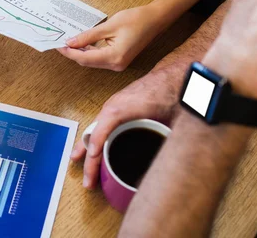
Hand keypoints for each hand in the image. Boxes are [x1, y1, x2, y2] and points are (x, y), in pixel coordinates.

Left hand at [58, 5, 164, 70]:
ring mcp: (118, 64)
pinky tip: (81, 43)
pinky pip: (99, 58)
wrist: (154, 19)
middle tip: (59, 42)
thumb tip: (71, 42)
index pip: (85, 58)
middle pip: (87, 61)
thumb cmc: (135, 19)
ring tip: (67, 42)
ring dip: (80, 52)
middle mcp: (116, 64)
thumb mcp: (109, 26)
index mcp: (114, 57)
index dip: (69, 52)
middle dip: (72, 53)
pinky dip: (89, 51)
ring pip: (92, 61)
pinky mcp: (119, 59)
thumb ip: (88, 36)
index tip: (58, 46)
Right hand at [71, 68, 179, 188]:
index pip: (101, 132)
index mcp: (120, 110)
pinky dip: (93, 142)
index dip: (95, 150)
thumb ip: (166, 139)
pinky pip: (99, 128)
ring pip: (94, 132)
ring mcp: (112, 108)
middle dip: (89, 161)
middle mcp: (111, 108)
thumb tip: (166, 163)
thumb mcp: (169, 119)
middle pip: (93, 136)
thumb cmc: (168, 93)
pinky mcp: (116, 109)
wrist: (171, 75)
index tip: (92, 166)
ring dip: (87, 152)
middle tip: (88, 182)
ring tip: (85, 173)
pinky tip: (92, 153)